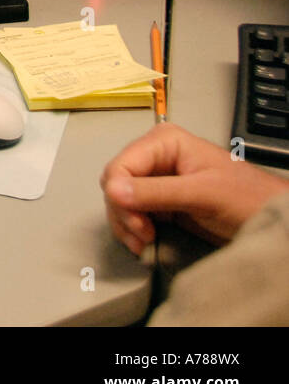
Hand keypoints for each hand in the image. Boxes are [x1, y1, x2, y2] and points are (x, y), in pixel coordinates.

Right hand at [100, 122, 288, 254]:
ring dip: (126, 224)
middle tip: (144, 234)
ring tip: (145, 242)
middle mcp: (155, 158)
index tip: (135, 221)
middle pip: (115, 184)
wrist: (270, 218)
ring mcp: (156, 180)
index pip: (120, 166)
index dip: (119, 193)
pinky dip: (132, 230)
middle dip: (123, 212)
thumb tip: (113, 191)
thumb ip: (157, 192)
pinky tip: (145, 241)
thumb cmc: (247, 198)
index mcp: (164, 142)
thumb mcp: (202, 193)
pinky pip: (131, 214)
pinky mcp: (160, 202)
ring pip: (119, 201)